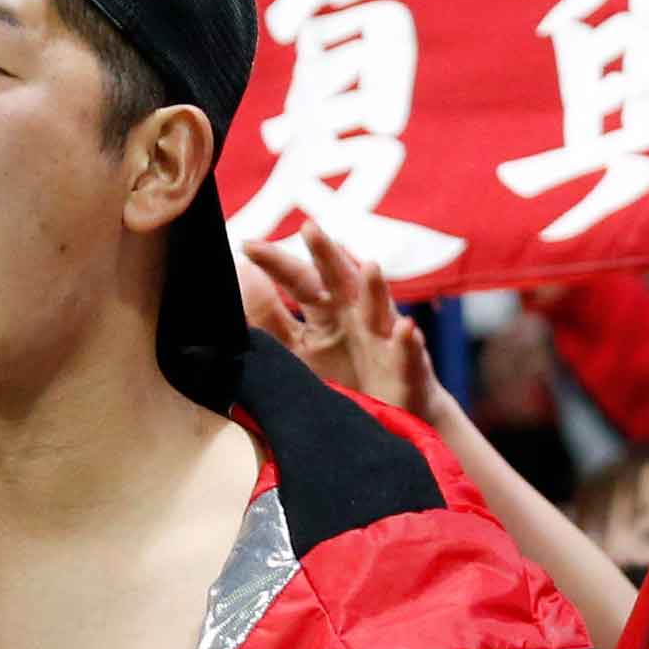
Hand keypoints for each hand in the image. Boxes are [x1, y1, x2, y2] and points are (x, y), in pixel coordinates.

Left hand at [242, 228, 437, 418]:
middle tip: (309, 228)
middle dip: (326, 255)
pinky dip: (407, 342)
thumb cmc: (342, 378)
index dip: (275, 263)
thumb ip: (267, 315)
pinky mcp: (406, 371)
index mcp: (325, 311)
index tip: (247, 245)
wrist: (391, 420)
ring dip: (374, 289)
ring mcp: (384, 341)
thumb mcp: (296, 349)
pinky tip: (405, 328)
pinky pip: (407, 355)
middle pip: (339, 280)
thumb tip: (240, 273)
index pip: (298, 280)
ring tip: (370, 266)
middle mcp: (355, 317)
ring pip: (378, 310)